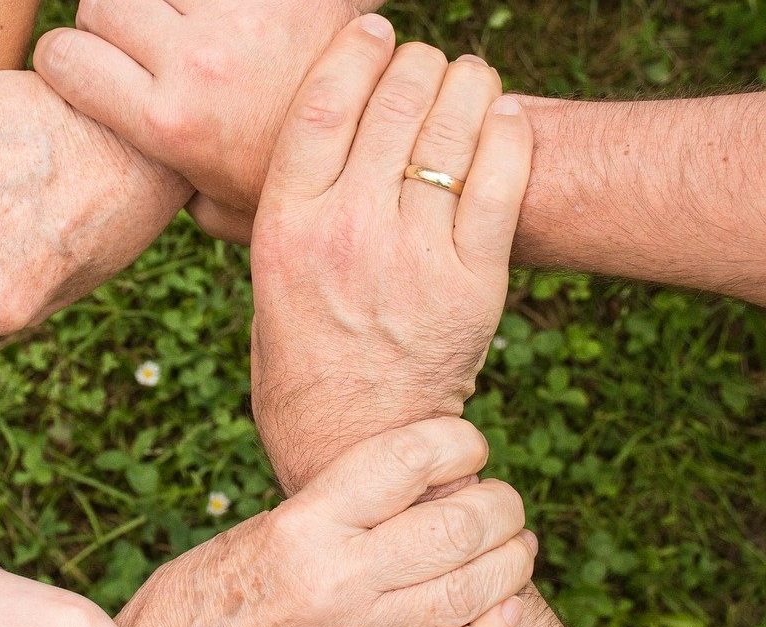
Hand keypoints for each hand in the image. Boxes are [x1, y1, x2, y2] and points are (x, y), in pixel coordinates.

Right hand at [34, 0, 381, 241]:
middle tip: (139, 43)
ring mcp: (240, 16)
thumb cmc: (294, 182)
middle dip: (110, 21)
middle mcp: (196, 64)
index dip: (65, 59)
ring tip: (184, 25)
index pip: (64, 57)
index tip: (84, 66)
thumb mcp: (219, 208)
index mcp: (168, 122)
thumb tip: (133, 178)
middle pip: (103, 3)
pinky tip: (226, 17)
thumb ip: (167, 187)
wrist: (386, 146)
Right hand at [118, 418, 534, 626]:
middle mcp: (335, 579)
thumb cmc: (203, 591)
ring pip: (471, 593)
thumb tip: (413, 482)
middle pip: (456, 526)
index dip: (457, 441)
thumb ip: (334, 508)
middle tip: (501, 500)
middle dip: (500, 505)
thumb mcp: (260, 528)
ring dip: (511, 562)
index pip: (406, 461)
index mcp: (303, 525)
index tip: (467, 443)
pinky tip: (505, 610)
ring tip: (515, 545)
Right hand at [245, 20, 532, 492]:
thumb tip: (275, 148)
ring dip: (466, 84)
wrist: (354, 442)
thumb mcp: (264, 280)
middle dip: (416, 63)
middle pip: (394, 102)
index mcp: (285, 226)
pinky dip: (507, 133)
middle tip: (425, 62)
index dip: (354, 51)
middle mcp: (347, 231)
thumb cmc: (301, 360)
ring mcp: (413, 256)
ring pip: (452, 128)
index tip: (373, 30)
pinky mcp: (473, 282)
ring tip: (467, 80)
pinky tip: (502, 118)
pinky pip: (501, 179)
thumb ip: (273, 212)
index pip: (322, 104)